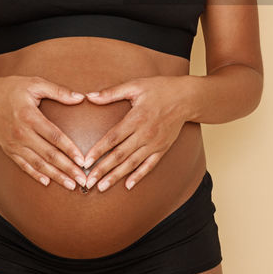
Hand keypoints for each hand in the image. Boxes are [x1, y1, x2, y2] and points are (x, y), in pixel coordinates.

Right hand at [0, 76, 89, 190]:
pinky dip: (35, 175)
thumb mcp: (35, 83)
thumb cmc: (12, 89)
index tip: (82, 160)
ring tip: (70, 185)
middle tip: (83, 179)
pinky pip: (24, 165)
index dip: (69, 149)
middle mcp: (22, 133)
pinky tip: (47, 182)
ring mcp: (14, 144)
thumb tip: (80, 98)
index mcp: (31, 117)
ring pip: (38, 164)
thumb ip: (58, 91)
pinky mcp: (9, 150)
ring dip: (55, 176)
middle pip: (48, 154)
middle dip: (67, 169)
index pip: (54, 137)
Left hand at [81, 76, 193, 191]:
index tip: (85, 162)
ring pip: (132, 163)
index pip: (113, 138)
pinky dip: (139, 176)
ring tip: (102, 187)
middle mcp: (145, 134)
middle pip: (120, 155)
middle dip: (102, 169)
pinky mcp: (163, 148)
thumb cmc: (160, 89)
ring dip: (116, 176)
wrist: (187, 97)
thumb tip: (90, 96)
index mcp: (136, 118)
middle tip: (88, 182)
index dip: (98, 151)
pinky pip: (149, 165)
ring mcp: (155, 143)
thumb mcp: (135, 86)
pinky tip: (128, 185)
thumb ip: (111, 93)